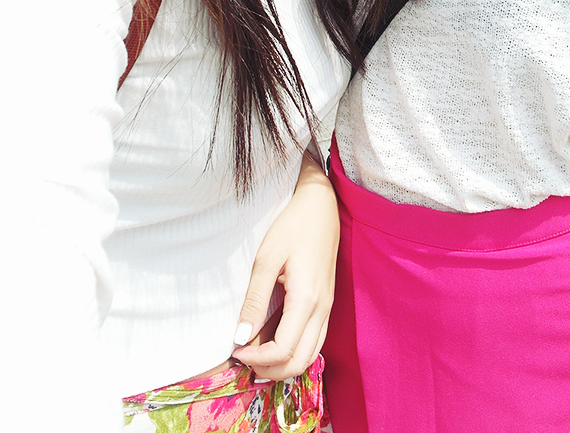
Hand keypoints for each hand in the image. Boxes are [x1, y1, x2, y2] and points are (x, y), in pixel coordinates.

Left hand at [233, 152, 339, 379]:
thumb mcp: (267, 259)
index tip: (235, 351)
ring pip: (310, 355)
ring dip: (284, 364)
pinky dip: (294, 350)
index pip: (283, 350)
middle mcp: (322, 309)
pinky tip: (273, 340)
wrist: (322, 206)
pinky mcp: (326, 303)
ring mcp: (327, 307)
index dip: (257, 359)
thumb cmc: (293, 226)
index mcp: (307, 299)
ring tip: (256, 354)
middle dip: (271, 371)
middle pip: (300, 362)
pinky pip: (314, 340)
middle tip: (244, 359)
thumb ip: (255, 300)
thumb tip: (240, 337)